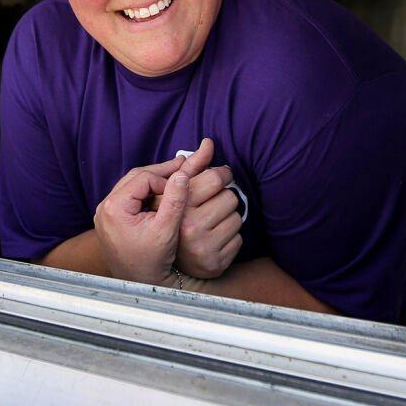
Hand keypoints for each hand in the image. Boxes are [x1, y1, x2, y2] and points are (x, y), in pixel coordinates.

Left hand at [92, 155, 191, 285]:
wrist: (139, 284)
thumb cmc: (152, 261)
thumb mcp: (167, 229)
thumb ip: (175, 200)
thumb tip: (183, 174)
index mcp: (114, 208)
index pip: (143, 179)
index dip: (165, 179)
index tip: (182, 187)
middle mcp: (105, 207)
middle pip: (135, 178)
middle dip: (160, 173)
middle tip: (183, 165)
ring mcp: (106, 213)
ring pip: (132, 185)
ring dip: (154, 181)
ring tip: (176, 176)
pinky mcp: (111, 219)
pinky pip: (130, 196)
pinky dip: (147, 192)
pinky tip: (163, 192)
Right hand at [170, 138, 243, 279]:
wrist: (167, 261)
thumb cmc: (174, 217)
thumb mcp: (176, 191)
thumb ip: (193, 166)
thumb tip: (209, 142)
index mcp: (179, 206)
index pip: (215, 178)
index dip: (222, 174)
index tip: (221, 176)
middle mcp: (190, 228)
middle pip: (230, 198)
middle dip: (223, 198)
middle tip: (211, 204)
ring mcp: (204, 248)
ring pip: (236, 218)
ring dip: (227, 218)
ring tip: (211, 222)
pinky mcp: (216, 263)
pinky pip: (238, 239)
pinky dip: (230, 237)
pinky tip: (214, 238)